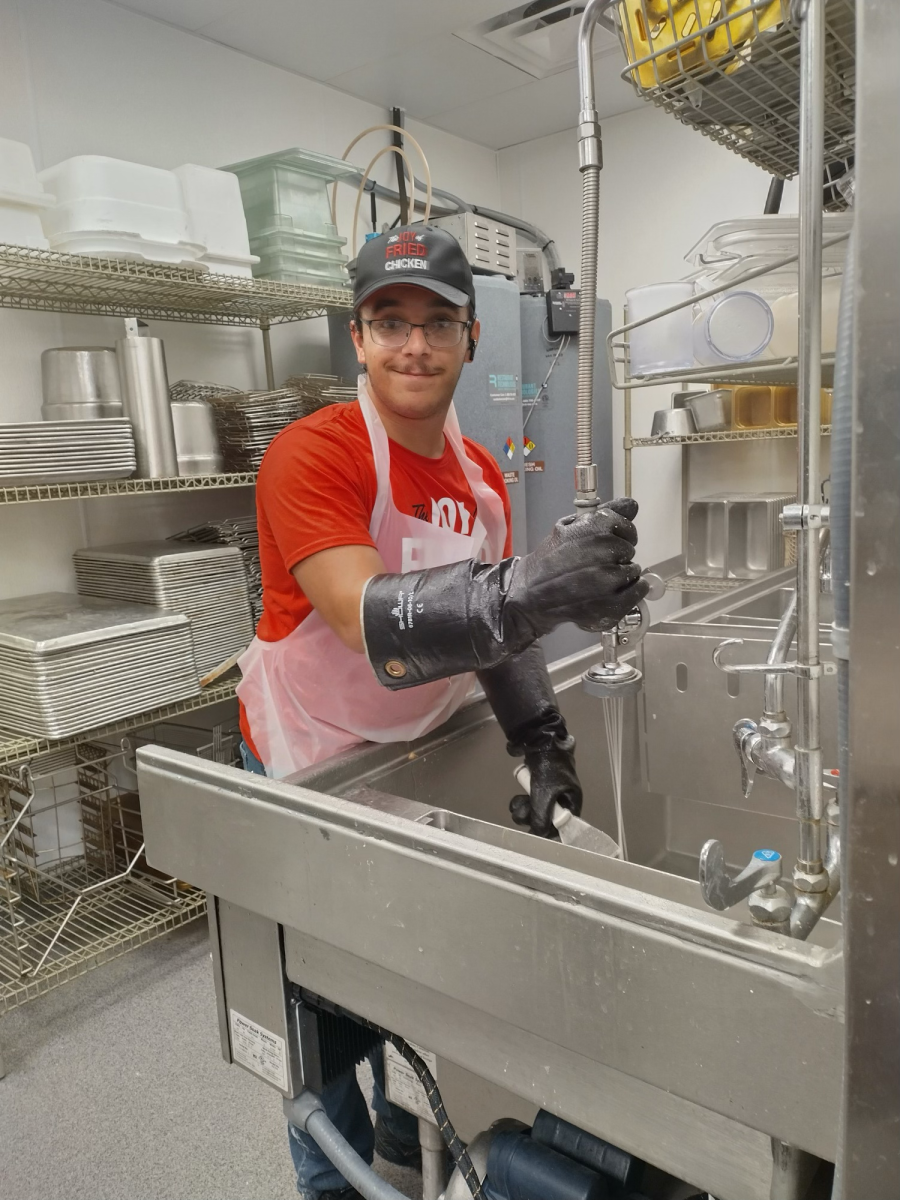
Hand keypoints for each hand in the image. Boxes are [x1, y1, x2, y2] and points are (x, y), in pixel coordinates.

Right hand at [509, 498, 649, 637]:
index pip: (627, 528)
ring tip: (601, 578)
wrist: (532, 591)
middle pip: (629, 550)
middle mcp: (605, 550)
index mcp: (596, 527)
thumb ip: (605, 512)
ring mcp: (610, 579)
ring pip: (633, 569)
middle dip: (617, 555)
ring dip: (622, 573)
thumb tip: (633, 506)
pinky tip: (616, 590)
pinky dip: (633, 589)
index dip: (618, 536)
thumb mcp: (569, 525)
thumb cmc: (550, 557)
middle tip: (598, 562)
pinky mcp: (612, 602)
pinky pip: (638, 590)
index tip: (606, 544)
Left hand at [510, 736, 582, 837]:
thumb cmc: (549, 767)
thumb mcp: (545, 793)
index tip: (539, 835)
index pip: (565, 827)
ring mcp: (548, 797)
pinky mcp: (536, 791)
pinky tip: (518, 795)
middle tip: (525, 810)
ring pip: (534, 814)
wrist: (540, 742)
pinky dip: (520, 803)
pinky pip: (527, 805)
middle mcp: (561, 803)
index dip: (552, 833)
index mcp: (571, 803)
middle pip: (546, 822)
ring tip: (520, 799)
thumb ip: (542, 816)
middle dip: (533, 818)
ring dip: (523, 810)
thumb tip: (539, 834)